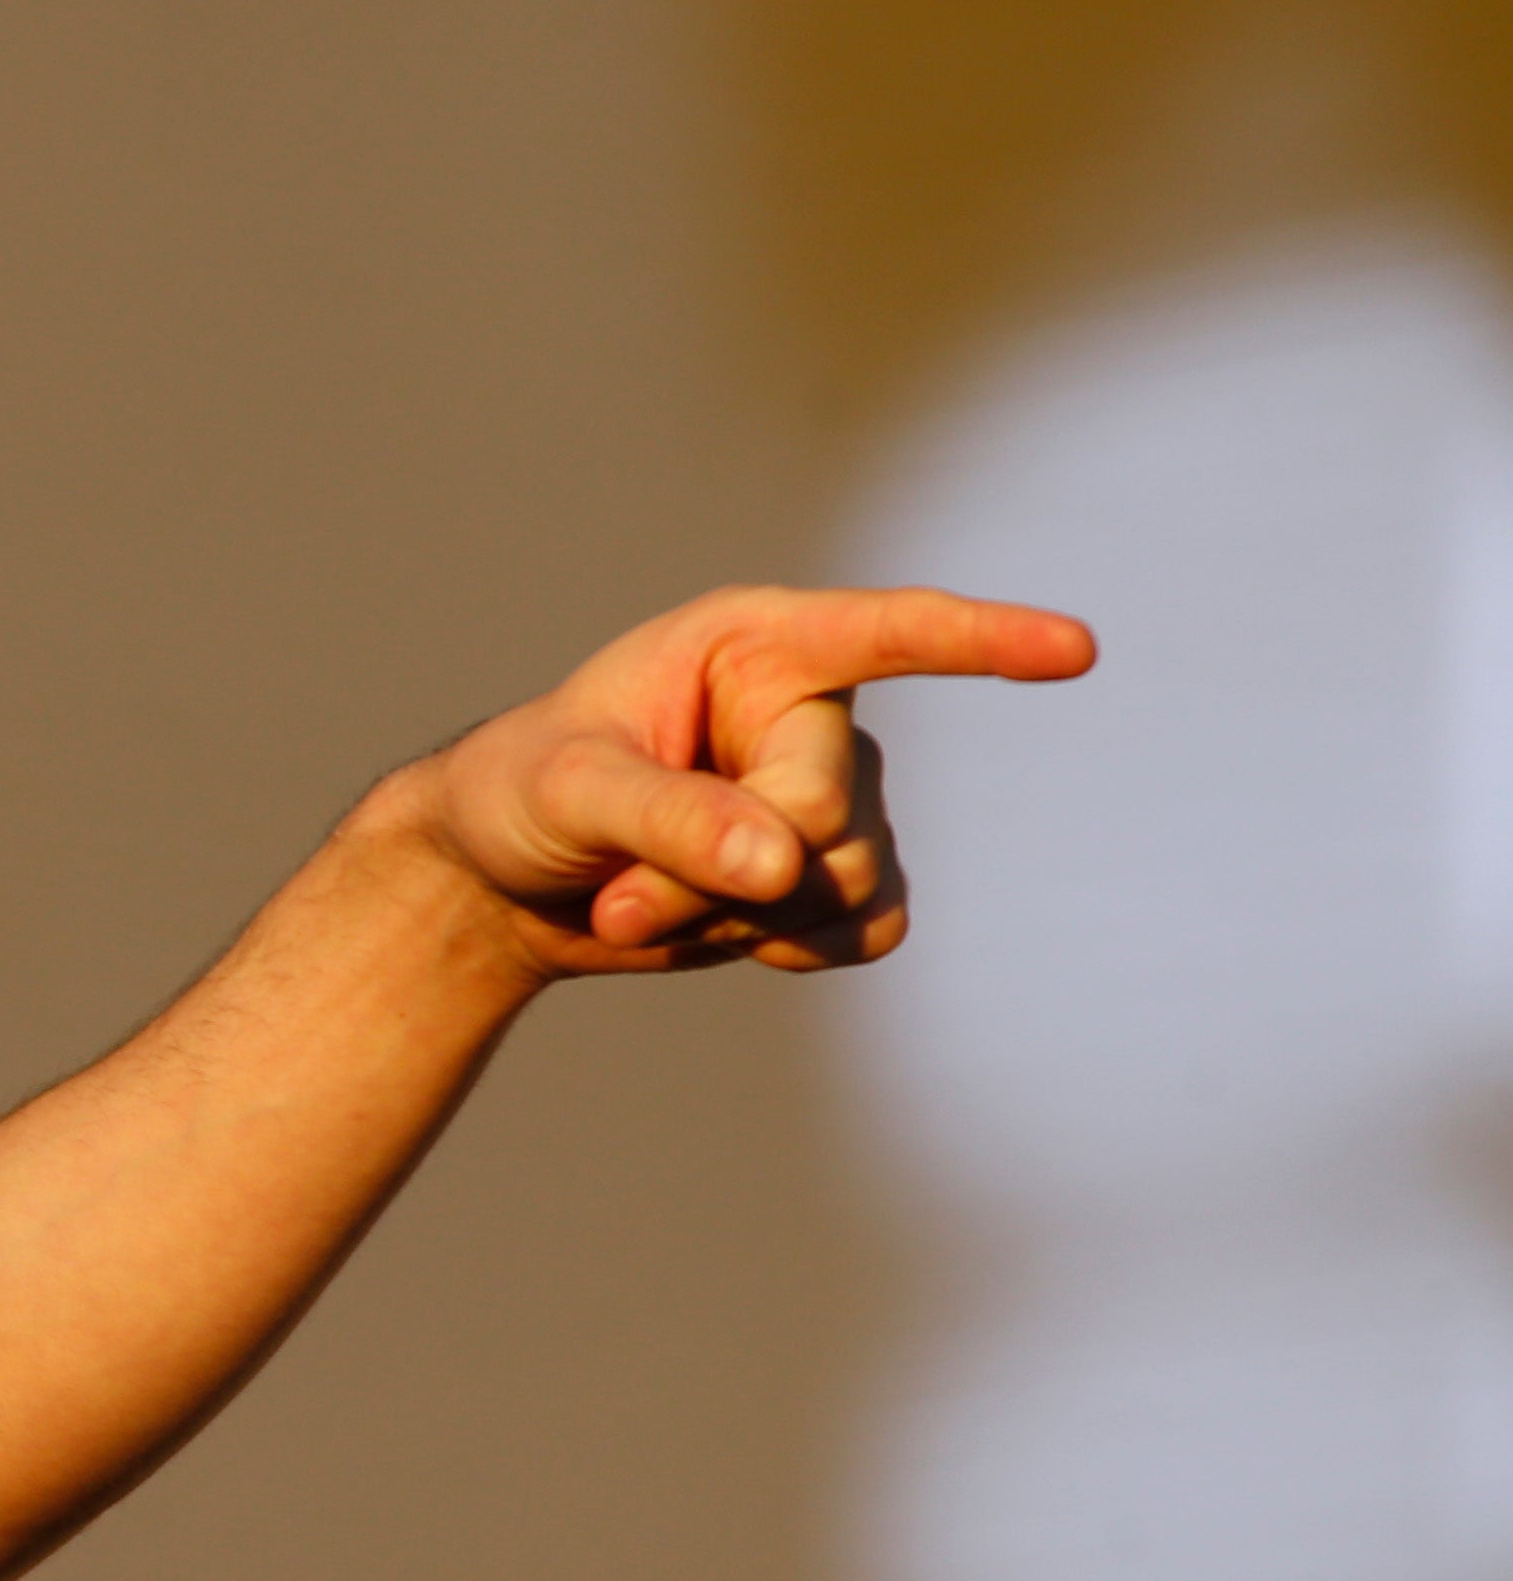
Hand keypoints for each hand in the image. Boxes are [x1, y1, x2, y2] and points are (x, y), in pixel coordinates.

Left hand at [405, 584, 1092, 978]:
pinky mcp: (834, 877)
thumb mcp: (566, 793)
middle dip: (726, 869)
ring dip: (740, 918)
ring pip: (849, 878)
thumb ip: (669, 818)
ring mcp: (834, 796)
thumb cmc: (518, 796)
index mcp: (753, 644)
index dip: (982, 640)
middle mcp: (808, 710)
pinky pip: (866, 929)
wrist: (504, 881)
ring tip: (642, 902)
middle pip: (832, 808)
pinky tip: (724, 932)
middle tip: (623, 892)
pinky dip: (789, 949)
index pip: (888, 631)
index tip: (1074, 651)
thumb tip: (785, 861)